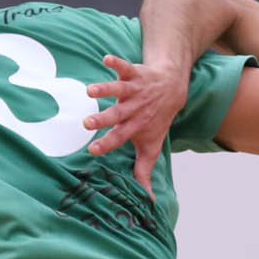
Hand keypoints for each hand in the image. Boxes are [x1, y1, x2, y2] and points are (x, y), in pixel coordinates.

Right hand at [88, 51, 192, 188]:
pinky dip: (116, 62)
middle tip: (86, 123)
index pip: (119, 138)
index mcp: (134, 127)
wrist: (173, 89)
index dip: (107, 144)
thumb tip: (147, 200)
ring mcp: (133, 90)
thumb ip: (143, 171)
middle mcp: (133, 109)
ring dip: (105, 89)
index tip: (91, 150)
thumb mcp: (151, 147)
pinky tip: (106, 59)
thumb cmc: (157, 120)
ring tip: (90, 91)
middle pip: (116, 115)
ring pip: (118, 90)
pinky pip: (124, 67)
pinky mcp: (133, 73)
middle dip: (102, 119)